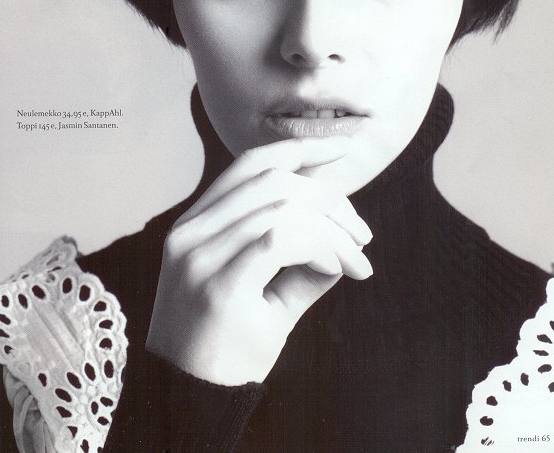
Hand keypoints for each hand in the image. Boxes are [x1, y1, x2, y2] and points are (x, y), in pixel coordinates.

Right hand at [146, 137, 372, 384]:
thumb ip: (300, 255)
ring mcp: (199, 256)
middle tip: (363, 236)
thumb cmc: (229, 346)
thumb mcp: (267, 292)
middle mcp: (191, 231)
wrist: (191, 404)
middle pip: (276, 181)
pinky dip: (320, 246)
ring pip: (283, 207)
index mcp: (196, 223)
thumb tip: (346, 232)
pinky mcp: (217, 285)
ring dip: (334, 229)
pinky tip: (337, 269)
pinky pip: (280, 239)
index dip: (299, 148)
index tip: (341, 150)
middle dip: (331, 200)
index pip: (251, 164)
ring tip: (357, 259)